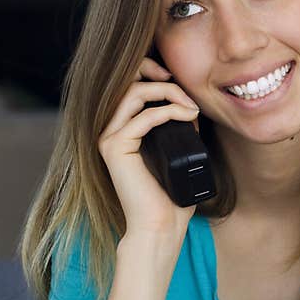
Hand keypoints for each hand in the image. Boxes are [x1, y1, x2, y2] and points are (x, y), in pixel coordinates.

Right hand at [97, 57, 201, 238]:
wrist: (160, 227)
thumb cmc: (171, 197)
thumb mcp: (179, 153)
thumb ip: (179, 130)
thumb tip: (190, 108)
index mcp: (122, 130)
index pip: (130, 85)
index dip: (152, 73)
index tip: (180, 81)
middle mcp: (110, 131)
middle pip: (128, 82)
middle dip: (158, 74)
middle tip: (185, 88)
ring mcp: (109, 138)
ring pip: (134, 92)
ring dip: (167, 91)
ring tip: (191, 106)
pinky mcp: (114, 148)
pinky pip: (143, 116)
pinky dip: (170, 111)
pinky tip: (188, 116)